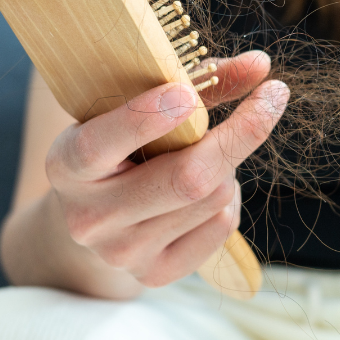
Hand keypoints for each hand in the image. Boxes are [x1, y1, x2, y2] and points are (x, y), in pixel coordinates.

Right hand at [45, 50, 286, 287]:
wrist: (94, 214)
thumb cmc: (121, 143)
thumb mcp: (136, 106)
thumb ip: (195, 81)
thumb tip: (261, 65)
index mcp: (67, 166)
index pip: (98, 146)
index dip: (143, 119)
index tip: (187, 94)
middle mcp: (88, 217)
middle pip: (184, 180)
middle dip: (237, 134)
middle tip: (272, 95)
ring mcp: (121, 253)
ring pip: (212, 198)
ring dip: (228, 166)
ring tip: (207, 154)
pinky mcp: (155, 275)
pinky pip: (222, 227)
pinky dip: (229, 197)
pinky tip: (207, 190)